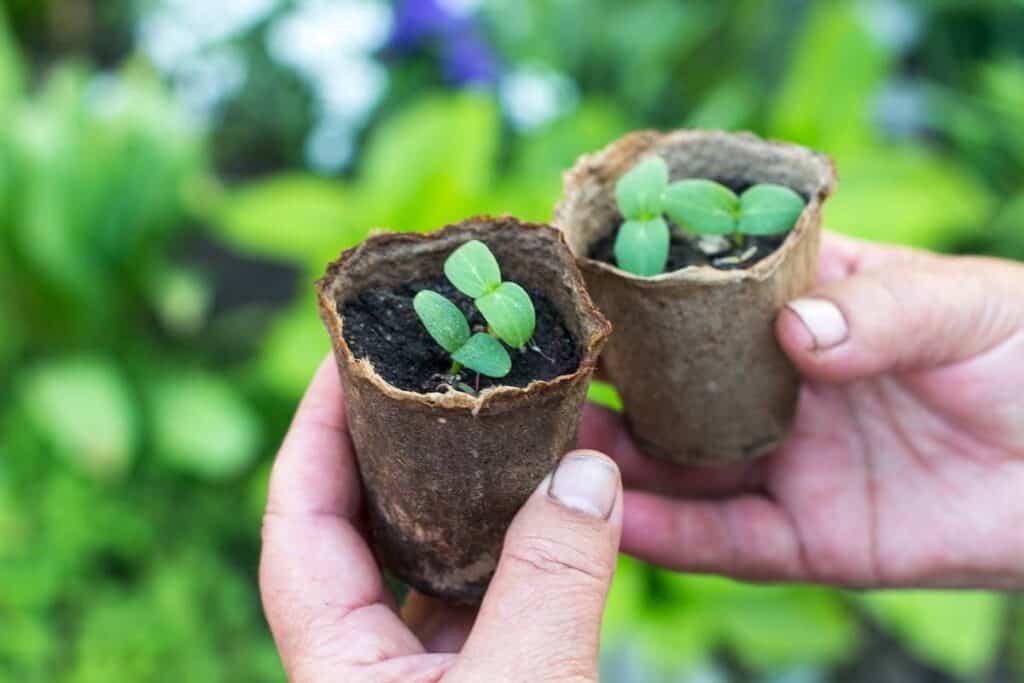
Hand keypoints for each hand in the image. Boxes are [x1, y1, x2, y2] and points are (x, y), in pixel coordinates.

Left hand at [260, 357, 623, 682]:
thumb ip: (550, 580)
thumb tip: (585, 470)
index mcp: (337, 664)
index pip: (300, 518)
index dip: (315, 424)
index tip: (350, 351)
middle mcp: (368, 664)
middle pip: (363, 528)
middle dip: (395, 445)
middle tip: (434, 371)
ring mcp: (424, 680)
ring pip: (433, 564)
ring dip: (468, 497)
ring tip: (501, 424)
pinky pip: (488, 599)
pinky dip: (517, 549)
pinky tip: (549, 509)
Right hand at [581, 232, 1023, 589]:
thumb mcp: (965, 307)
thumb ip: (881, 311)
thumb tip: (795, 333)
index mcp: (805, 310)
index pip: (705, 294)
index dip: (641, 286)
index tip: (572, 279)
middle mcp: (779, 387)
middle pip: (673, 386)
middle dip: (606, 380)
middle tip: (537, 371)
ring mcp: (788, 464)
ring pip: (680, 467)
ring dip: (615, 460)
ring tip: (550, 445)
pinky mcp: (806, 539)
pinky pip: (725, 542)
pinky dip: (667, 537)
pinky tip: (615, 523)